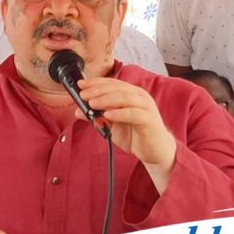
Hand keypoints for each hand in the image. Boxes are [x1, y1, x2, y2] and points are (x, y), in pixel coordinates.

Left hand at [77, 78, 175, 192]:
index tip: (81, 85)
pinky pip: (133, 113)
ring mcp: (146, 107)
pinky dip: (119, 113)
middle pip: (117, 88)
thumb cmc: (135, 135)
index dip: (95, 82)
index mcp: (130, 94)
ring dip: (106, 99)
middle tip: (83, 95)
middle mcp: (139, 97)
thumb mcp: (112, 125)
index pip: (112, 83)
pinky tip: (107, 114)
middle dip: (98, 90)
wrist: (155, 151)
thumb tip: (79, 111)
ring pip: (124, 97)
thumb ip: (97, 116)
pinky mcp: (149, 119)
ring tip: (92, 103)